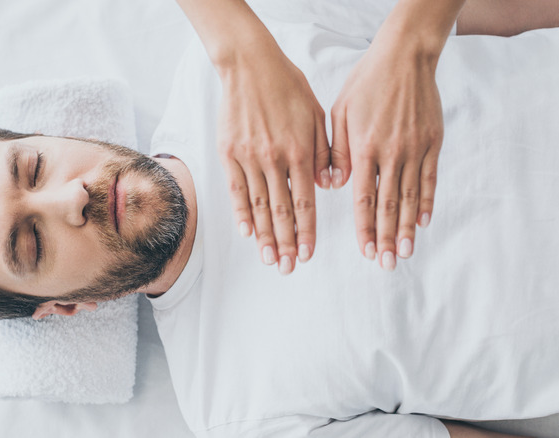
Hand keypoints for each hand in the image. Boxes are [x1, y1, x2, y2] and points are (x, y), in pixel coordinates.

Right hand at [217, 47, 329, 274]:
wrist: (250, 64)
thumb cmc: (288, 87)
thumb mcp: (317, 115)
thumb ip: (324, 153)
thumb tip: (330, 186)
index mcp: (299, 151)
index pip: (305, 201)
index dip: (306, 231)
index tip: (307, 254)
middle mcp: (273, 158)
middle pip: (280, 210)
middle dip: (286, 243)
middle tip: (288, 268)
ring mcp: (248, 156)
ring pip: (257, 205)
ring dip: (264, 236)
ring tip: (269, 259)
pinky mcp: (228, 152)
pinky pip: (235, 189)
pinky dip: (240, 213)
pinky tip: (247, 233)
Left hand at [330, 34, 443, 269]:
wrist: (405, 56)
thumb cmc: (366, 83)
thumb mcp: (340, 113)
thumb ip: (336, 152)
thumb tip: (332, 186)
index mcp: (364, 148)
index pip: (364, 198)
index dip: (366, 227)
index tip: (366, 250)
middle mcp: (391, 153)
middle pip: (389, 205)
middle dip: (387, 237)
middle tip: (387, 263)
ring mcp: (415, 149)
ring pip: (410, 196)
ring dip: (408, 227)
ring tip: (406, 252)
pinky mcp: (433, 142)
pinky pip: (430, 178)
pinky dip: (427, 201)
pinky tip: (424, 221)